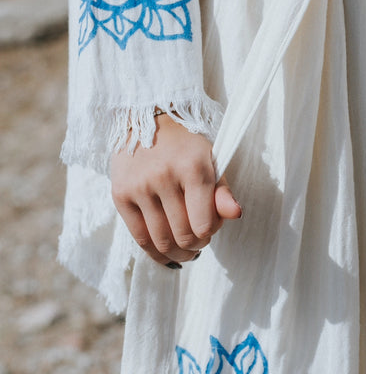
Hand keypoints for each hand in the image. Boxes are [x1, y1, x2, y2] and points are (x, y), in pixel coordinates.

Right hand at [110, 114, 242, 267]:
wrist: (146, 120)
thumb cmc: (185, 145)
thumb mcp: (210, 160)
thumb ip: (222, 191)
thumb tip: (236, 214)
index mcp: (193, 167)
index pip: (204, 224)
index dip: (211, 232)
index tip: (210, 226)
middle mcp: (164, 176)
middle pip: (183, 235)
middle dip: (195, 245)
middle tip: (198, 241)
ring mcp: (140, 187)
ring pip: (161, 240)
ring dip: (177, 253)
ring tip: (184, 251)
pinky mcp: (120, 194)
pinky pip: (139, 237)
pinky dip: (154, 252)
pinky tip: (165, 254)